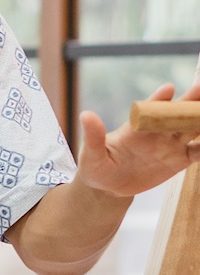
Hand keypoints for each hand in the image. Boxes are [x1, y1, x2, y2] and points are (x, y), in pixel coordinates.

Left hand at [74, 83, 199, 198]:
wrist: (108, 186)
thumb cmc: (96, 165)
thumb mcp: (91, 154)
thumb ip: (93, 136)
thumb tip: (85, 114)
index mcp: (137, 127)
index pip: (150, 110)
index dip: (160, 99)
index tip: (169, 88)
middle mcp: (157, 131)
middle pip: (178, 114)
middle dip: (192, 101)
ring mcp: (170, 144)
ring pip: (193, 129)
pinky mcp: (179, 160)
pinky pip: (198, 152)